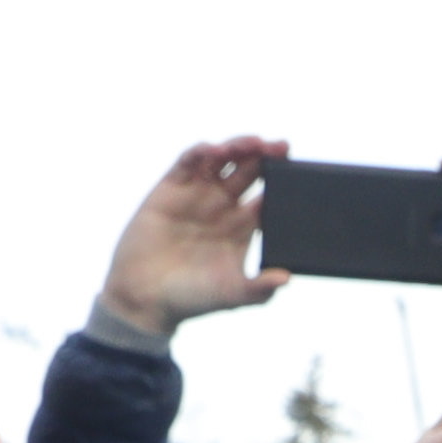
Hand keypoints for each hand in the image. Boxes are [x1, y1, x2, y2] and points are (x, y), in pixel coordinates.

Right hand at [93, 134, 292, 336]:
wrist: (145, 298)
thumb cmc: (191, 298)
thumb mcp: (231, 294)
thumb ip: (259, 287)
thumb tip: (286, 278)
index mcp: (242, 225)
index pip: (269, 193)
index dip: (282, 181)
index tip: (297, 172)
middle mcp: (222, 205)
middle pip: (249, 169)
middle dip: (266, 155)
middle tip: (280, 147)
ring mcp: (197, 194)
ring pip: (222, 160)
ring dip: (238, 147)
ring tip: (253, 144)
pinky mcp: (171, 188)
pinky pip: (188, 162)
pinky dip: (201, 151)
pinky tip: (214, 151)